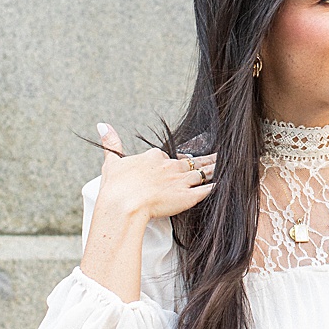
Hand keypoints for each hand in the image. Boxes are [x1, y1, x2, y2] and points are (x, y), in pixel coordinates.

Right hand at [91, 122, 216, 222]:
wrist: (124, 204)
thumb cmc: (117, 186)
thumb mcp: (112, 162)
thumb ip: (111, 142)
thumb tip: (102, 125)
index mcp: (153, 158)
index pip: (167, 156)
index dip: (175, 160)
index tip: (181, 161)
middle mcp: (169, 167)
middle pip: (189, 162)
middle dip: (203, 160)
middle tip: (218, 156)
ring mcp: (180, 181)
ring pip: (201, 172)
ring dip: (213, 169)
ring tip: (227, 165)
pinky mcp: (188, 197)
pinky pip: (206, 190)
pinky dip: (215, 187)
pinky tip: (224, 184)